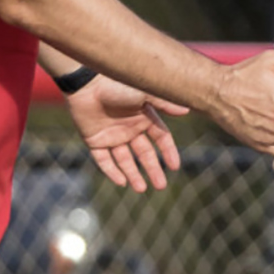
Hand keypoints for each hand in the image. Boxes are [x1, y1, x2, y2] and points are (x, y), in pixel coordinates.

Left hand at [66, 74, 190, 190]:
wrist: (86, 83)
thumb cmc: (117, 85)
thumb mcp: (144, 94)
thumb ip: (164, 103)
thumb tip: (187, 110)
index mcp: (144, 117)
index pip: (161, 138)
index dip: (168, 152)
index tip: (175, 166)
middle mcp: (129, 129)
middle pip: (144, 154)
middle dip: (153, 170)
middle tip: (160, 186)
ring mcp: (112, 136)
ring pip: (124, 160)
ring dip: (133, 174)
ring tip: (141, 189)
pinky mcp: (94, 141)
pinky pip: (104, 160)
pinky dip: (111, 171)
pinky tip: (121, 182)